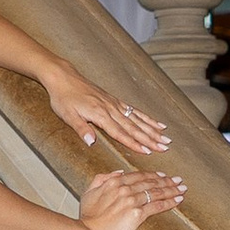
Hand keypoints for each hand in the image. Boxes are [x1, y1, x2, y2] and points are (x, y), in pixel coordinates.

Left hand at [54, 76, 172, 160]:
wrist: (63, 78)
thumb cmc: (63, 98)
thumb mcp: (67, 115)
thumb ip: (81, 129)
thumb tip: (91, 143)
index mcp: (100, 114)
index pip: (120, 132)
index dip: (134, 143)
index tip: (148, 151)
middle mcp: (111, 109)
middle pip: (134, 127)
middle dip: (150, 138)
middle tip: (165, 147)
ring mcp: (114, 104)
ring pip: (137, 119)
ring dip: (152, 129)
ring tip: (166, 137)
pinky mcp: (115, 100)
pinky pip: (134, 110)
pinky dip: (146, 117)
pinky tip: (156, 123)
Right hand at [69, 168, 186, 229]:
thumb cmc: (87, 218)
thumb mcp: (89, 192)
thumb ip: (102, 179)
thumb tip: (118, 172)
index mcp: (114, 182)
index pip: (138, 175)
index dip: (153, 175)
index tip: (162, 175)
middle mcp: (125, 189)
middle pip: (151, 182)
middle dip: (167, 181)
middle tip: (178, 180)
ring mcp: (132, 201)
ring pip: (156, 192)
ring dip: (171, 190)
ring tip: (182, 189)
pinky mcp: (137, 214)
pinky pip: (157, 206)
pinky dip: (169, 202)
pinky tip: (177, 200)